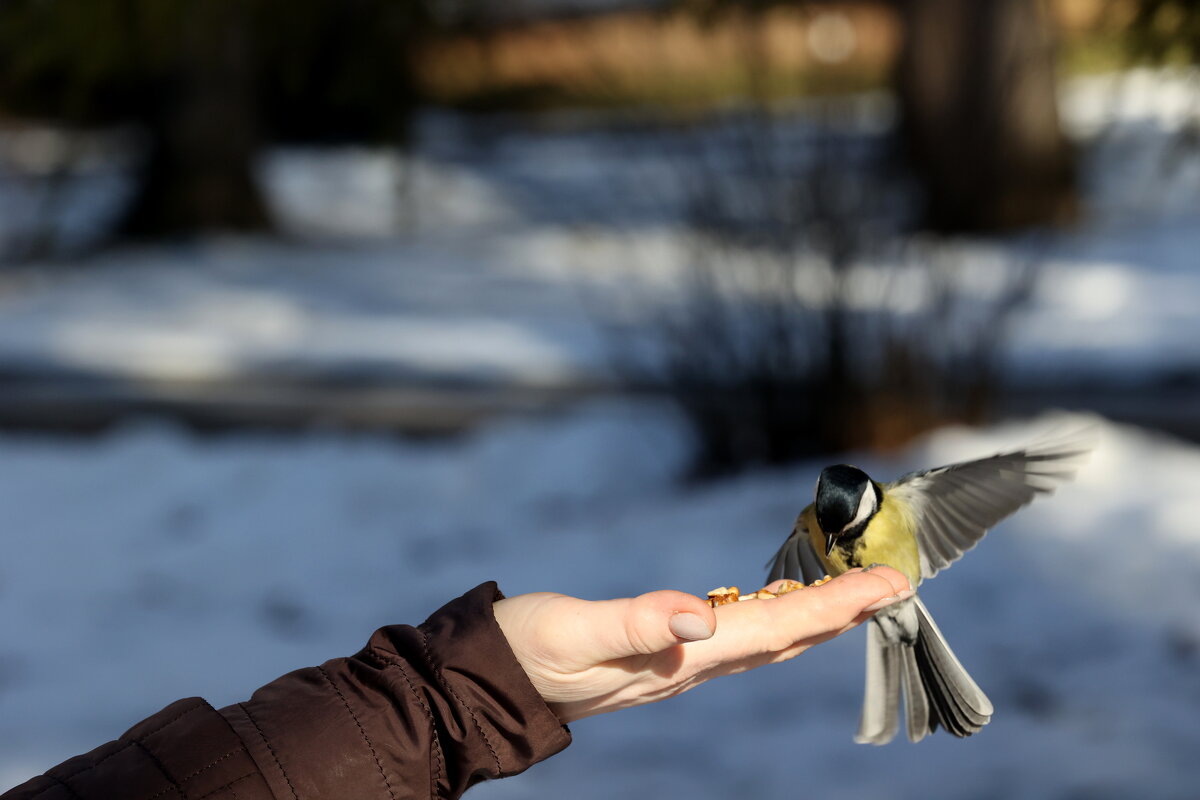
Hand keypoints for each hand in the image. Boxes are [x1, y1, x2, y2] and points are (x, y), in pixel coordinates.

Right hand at [492, 567, 910, 722]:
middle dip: (844, 611)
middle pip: (786, 637)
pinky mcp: (661, 652)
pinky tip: (779, 604)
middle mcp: (689, 665)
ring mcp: (676, 663)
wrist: (490, 682)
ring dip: (816, 615)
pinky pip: (737, 635)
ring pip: (767, 638)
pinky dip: (774, 615)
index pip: (776, 629)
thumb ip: (635, 622)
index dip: (836, 605)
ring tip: (856, 592)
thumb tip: (703, 615)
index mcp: (678, 659)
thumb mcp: (572, 631)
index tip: (889, 584)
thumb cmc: (526, 651)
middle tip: (896, 583)